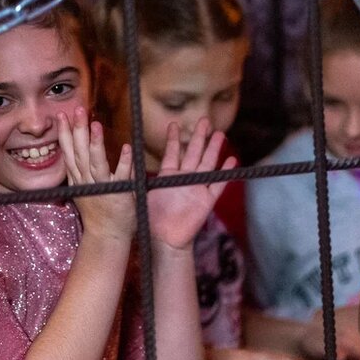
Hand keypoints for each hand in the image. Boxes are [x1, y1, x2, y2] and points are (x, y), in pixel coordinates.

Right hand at [58, 106, 134, 241]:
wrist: (108, 236)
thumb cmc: (98, 212)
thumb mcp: (84, 189)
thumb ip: (81, 170)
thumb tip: (76, 150)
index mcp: (78, 179)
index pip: (68, 152)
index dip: (65, 133)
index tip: (62, 115)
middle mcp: (87, 182)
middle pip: (79, 153)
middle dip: (77, 131)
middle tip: (77, 110)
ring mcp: (102, 188)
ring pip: (96, 163)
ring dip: (95, 144)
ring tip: (96, 125)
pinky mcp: (119, 195)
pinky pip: (122, 177)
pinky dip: (124, 163)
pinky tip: (126, 148)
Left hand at [147, 119, 237, 251]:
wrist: (164, 239)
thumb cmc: (151, 219)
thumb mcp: (142, 194)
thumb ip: (139, 178)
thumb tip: (127, 163)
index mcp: (168, 176)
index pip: (172, 152)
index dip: (174, 138)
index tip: (174, 124)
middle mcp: (184, 178)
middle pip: (194, 153)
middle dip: (199, 136)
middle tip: (204, 120)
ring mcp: (197, 188)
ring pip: (207, 164)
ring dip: (214, 149)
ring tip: (220, 134)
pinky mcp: (206, 201)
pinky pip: (218, 184)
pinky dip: (225, 173)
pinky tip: (232, 161)